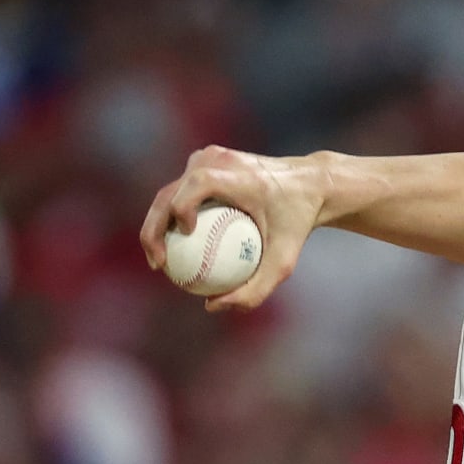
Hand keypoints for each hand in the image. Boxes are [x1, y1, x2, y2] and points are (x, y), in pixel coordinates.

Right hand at [140, 145, 326, 310]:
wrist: (309, 185)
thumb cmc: (297, 223)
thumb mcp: (284, 261)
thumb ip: (256, 289)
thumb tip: (212, 307)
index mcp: (237, 174)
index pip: (197, 185)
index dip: (180, 208)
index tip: (184, 236)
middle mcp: (217, 160)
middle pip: (170, 192)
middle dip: (154, 228)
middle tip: (158, 264)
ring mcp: (207, 157)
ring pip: (168, 192)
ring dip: (156, 224)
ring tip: (160, 260)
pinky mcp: (204, 161)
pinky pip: (180, 192)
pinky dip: (171, 217)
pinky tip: (172, 248)